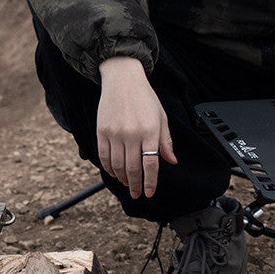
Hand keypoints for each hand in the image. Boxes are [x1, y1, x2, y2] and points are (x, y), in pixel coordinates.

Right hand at [96, 56, 176, 198]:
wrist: (122, 79)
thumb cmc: (145, 98)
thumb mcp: (161, 117)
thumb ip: (166, 141)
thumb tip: (172, 161)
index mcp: (150, 131)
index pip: (151, 164)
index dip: (150, 182)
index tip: (150, 192)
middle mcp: (132, 134)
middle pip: (133, 168)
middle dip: (136, 185)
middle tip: (137, 194)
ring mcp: (115, 133)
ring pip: (117, 165)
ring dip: (123, 178)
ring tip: (127, 184)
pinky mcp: (102, 131)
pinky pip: (104, 156)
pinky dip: (108, 168)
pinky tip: (114, 173)